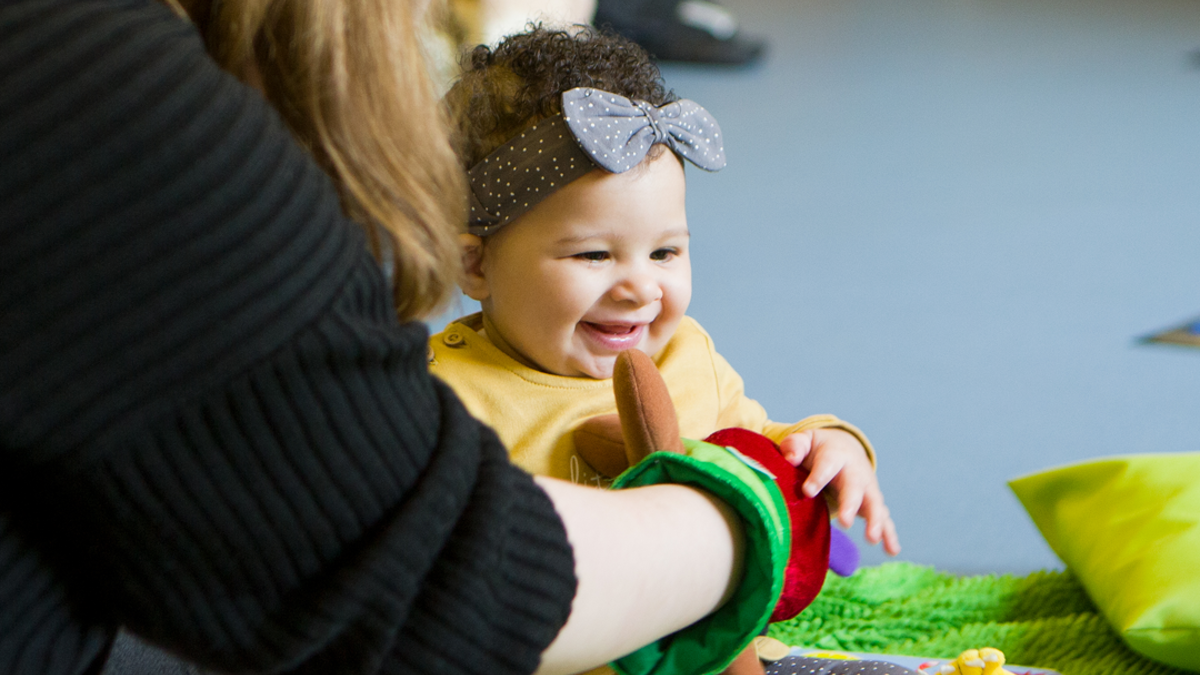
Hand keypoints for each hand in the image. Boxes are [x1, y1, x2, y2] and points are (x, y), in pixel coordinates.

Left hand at [779, 428, 900, 555]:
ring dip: (875, 521)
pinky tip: (892, 550)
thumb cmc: (818, 449)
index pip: (827, 465)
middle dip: (851, 504)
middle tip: (845, 522)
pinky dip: (889, 534)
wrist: (845, 447)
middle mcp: (856, 472)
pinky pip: (884, 519)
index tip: (808, 491)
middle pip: (854, 487)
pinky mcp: (873, 503)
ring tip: (872, 539)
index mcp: (836, 455)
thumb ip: (795, 446)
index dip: (818, 478)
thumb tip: (790, 457)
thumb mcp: (805, 441)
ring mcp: (867, 488)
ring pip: (874, 504)